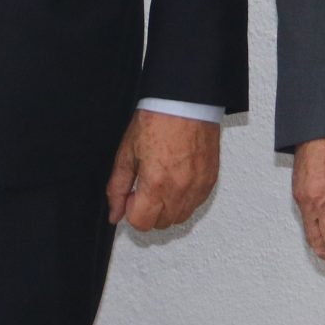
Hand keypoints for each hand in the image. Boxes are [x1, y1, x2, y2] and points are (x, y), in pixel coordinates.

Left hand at [105, 109, 220, 231]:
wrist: (185, 101)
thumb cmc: (158, 119)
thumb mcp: (126, 152)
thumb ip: (117, 187)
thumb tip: (114, 212)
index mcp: (155, 183)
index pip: (141, 223)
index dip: (131, 210)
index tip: (132, 194)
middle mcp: (179, 189)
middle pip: (160, 223)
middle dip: (149, 210)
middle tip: (146, 186)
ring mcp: (197, 186)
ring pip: (180, 217)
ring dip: (168, 207)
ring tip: (163, 182)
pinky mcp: (210, 180)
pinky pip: (196, 204)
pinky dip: (185, 199)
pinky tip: (178, 179)